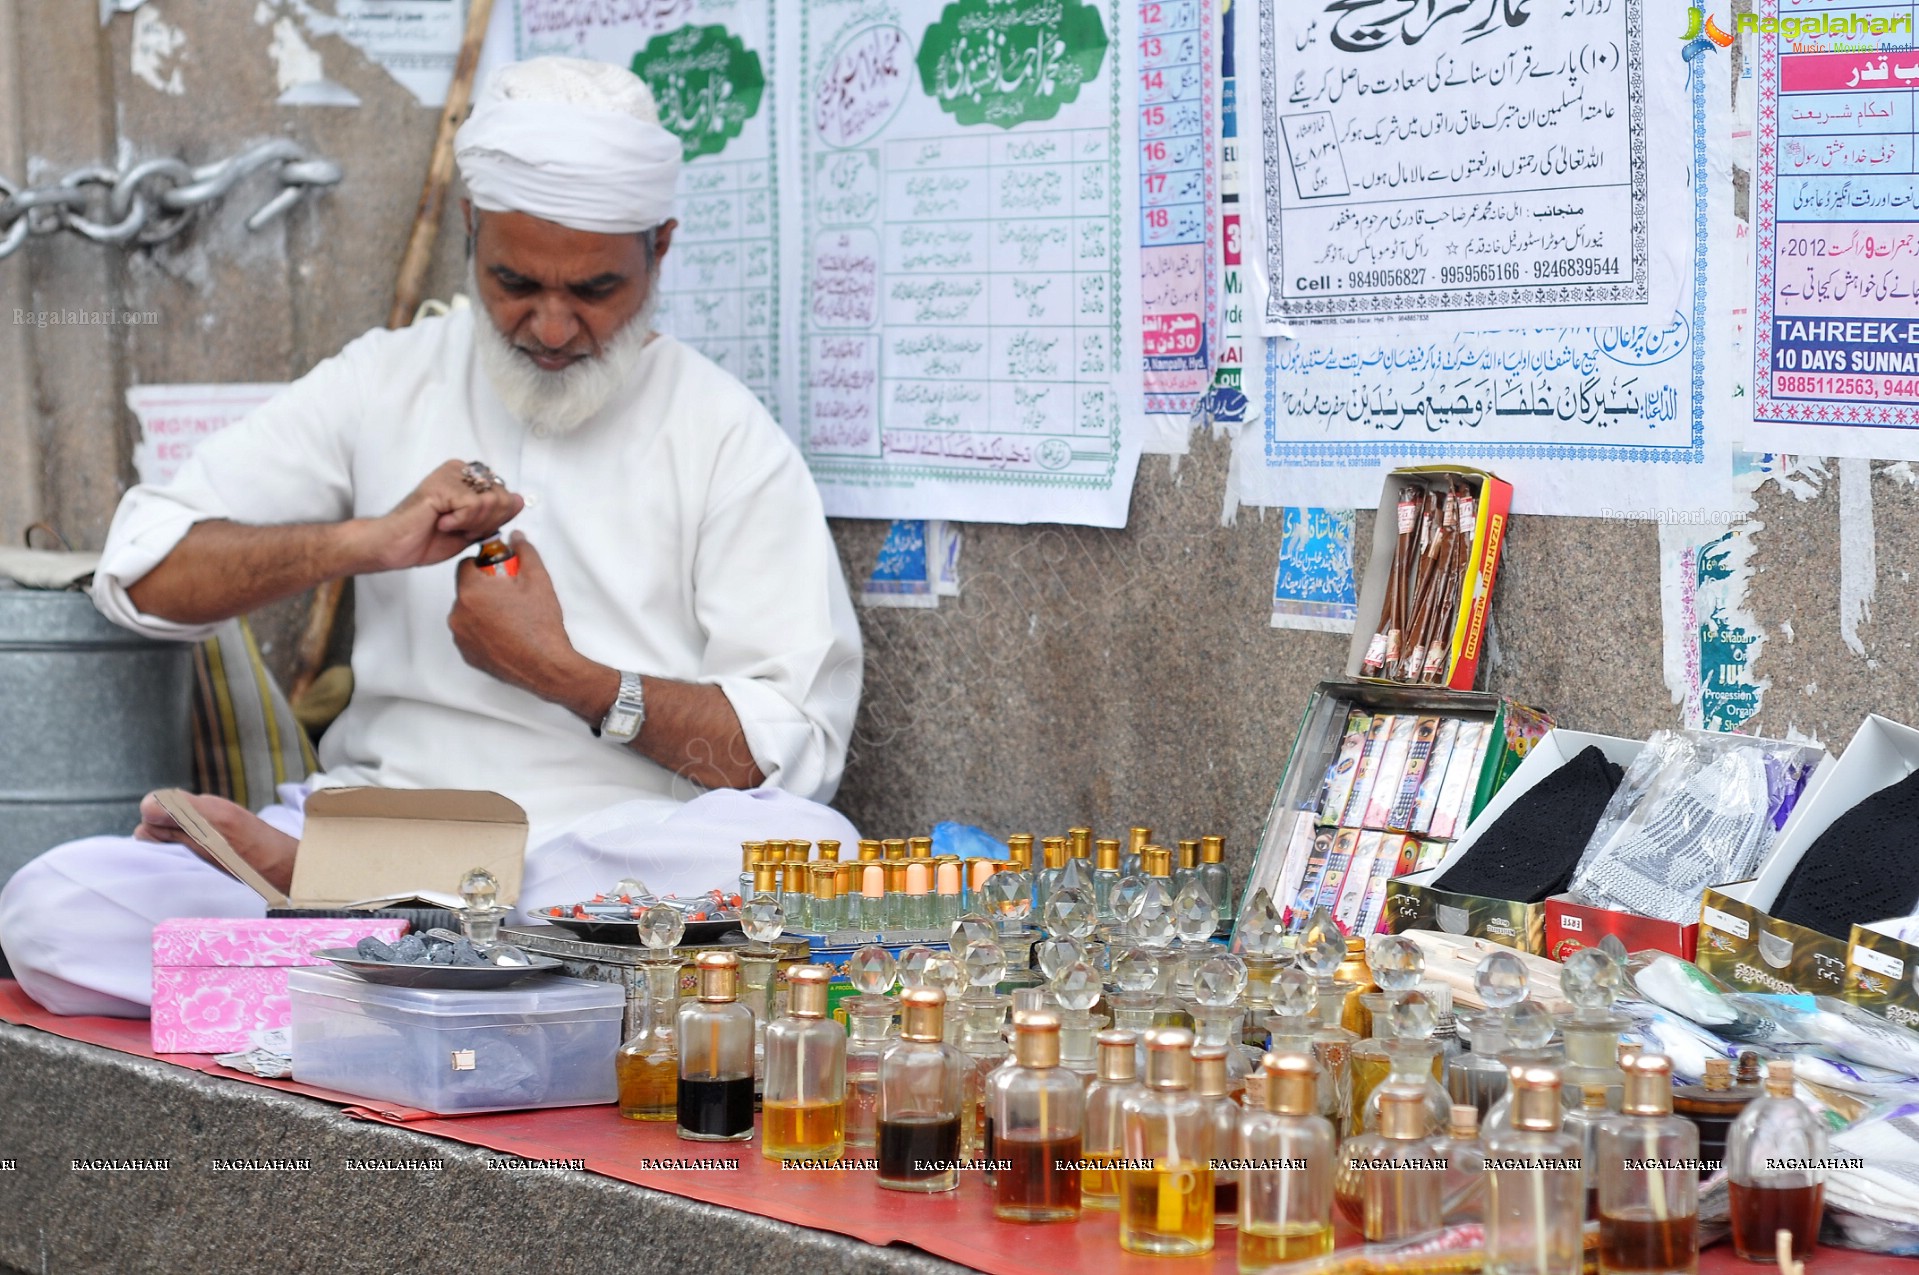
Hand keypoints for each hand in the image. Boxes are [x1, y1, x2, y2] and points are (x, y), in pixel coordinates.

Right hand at [366, 459, 525, 571]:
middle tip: (458, 528)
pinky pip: (473, 505)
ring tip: (449, 525)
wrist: (395, 547)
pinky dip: (461, 522)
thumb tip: (519, 499)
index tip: (468, 528)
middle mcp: (460, 469)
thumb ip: (496, 514)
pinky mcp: (442, 484)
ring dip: (473, 523)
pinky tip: (442, 522)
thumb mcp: (473, 529)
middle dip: (485, 523)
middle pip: (502, 498)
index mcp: (468, 477)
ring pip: (491, 501)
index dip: (493, 521)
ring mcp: (450, 474)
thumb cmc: (427, 538)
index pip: (506, 496)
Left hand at [448, 534, 597, 705]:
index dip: (484, 565)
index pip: (465, 565)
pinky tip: (505, 634)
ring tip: (510, 618)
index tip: (500, 572)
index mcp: (471, 591)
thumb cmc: (540, 626)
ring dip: (482, 610)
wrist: (546, 665)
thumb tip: (517, 538)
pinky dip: (482, 631)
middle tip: (511, 597)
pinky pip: (469, 633)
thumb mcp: (538, 579)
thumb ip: (525, 552)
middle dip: (485, 589)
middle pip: (466, 589)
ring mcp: (461, 636)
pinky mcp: (467, 654)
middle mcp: (459, 614)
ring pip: (467, 612)